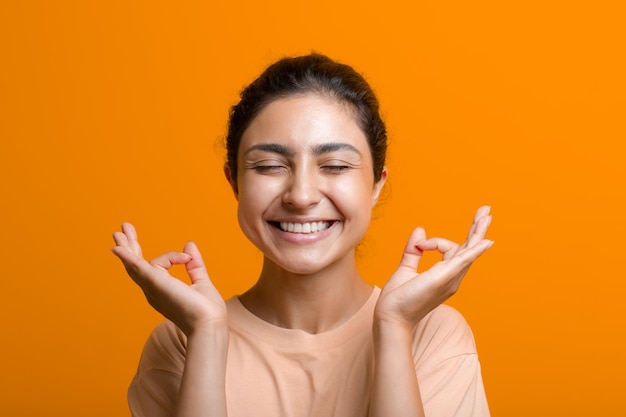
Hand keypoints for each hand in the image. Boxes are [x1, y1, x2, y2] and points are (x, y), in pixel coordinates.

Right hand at [111, 223, 226, 335]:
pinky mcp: (155, 282)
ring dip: (127, 246)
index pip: (157, 266)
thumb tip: (189, 245)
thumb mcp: (201, 282)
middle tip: (122, 229)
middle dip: (130, 246)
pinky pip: (137, 267)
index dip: (172, 256)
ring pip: (134, 263)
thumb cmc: (206, 311)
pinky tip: (117, 248)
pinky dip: (127, 257)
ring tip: (119, 231)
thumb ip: (194, 265)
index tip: (187, 256)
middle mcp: (153, 290)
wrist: (209, 324)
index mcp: (162, 290)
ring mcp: (152, 287)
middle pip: (135, 265)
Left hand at [375, 206, 493, 330]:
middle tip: (486, 210)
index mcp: (444, 276)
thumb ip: (413, 250)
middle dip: (477, 228)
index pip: (449, 249)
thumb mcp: (406, 269)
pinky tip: (485, 241)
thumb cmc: (398, 299)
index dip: (434, 242)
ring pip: (468, 250)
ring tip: (486, 214)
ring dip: (477, 231)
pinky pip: (463, 261)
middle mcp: (452, 278)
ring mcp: (450, 279)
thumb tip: (420, 230)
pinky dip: (474, 250)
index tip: (420, 245)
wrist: (390, 317)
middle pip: (469, 249)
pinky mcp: (443, 278)